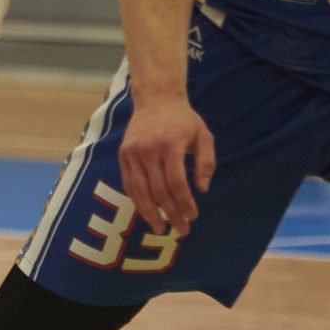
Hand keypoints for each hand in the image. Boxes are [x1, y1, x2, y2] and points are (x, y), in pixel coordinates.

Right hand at [118, 90, 214, 238]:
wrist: (156, 99)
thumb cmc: (183, 120)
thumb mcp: (203, 136)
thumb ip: (206, 162)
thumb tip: (202, 190)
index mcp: (170, 145)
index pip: (177, 183)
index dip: (185, 203)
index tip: (193, 217)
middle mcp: (149, 149)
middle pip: (159, 191)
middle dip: (171, 214)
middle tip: (182, 230)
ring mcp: (133, 152)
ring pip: (140, 191)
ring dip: (150, 213)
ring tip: (161, 228)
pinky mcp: (123, 154)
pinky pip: (129, 183)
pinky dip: (137, 201)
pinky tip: (146, 213)